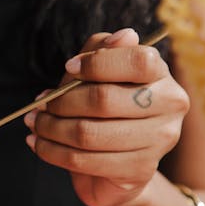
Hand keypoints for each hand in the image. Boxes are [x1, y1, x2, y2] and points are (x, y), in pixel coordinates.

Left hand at [24, 28, 188, 205]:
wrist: (115, 158)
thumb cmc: (104, 104)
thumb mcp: (98, 71)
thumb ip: (101, 50)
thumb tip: (123, 36)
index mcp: (160, 73)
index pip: (137, 61)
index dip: (96, 64)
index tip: (68, 68)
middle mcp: (169, 105)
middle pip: (104, 100)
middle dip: (60, 102)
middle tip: (40, 104)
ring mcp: (159, 140)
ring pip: (89, 134)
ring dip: (51, 128)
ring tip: (35, 123)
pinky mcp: (140, 169)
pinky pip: (85, 161)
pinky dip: (52, 151)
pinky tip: (37, 143)